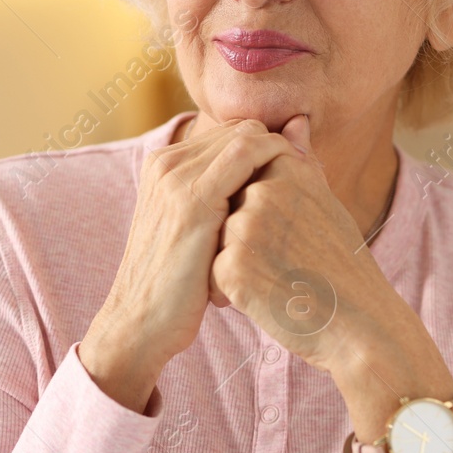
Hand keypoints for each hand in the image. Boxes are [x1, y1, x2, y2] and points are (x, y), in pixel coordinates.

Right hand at [79, 117, 304, 411]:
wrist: (143, 323)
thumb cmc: (183, 282)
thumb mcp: (205, 230)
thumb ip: (233, 192)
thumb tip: (266, 169)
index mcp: (164, 164)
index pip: (232, 133)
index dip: (270, 147)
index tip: (300, 174)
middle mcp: (166, 162)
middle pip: (242, 130)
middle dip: (280, 148)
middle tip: (310, 179)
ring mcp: (175, 178)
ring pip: (248, 136)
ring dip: (283, 155)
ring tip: (307, 188)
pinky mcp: (191, 200)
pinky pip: (247, 155)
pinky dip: (277, 162)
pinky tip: (296, 192)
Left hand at [211, 116, 452, 408]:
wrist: (359, 325)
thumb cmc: (342, 264)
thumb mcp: (326, 202)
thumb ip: (301, 160)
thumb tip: (293, 121)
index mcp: (288, 170)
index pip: (249, 179)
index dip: (265, 214)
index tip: (291, 237)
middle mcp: (264, 192)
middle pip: (230, 209)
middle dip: (247, 238)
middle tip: (287, 263)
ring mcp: (245, 229)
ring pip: (218, 240)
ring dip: (238, 262)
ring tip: (279, 279)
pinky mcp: (231, 267)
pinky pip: (212, 273)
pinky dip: (231, 290)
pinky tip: (266, 298)